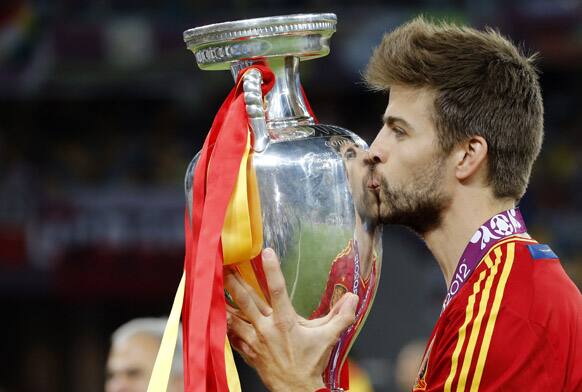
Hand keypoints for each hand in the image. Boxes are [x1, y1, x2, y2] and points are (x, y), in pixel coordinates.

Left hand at [224, 248, 357, 391]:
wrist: (296, 390)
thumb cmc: (311, 362)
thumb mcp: (328, 338)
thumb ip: (341, 316)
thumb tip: (352, 297)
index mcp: (285, 322)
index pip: (278, 290)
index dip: (272, 270)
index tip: (265, 252)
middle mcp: (266, 329)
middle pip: (246, 300)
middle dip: (234, 281)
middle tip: (224, 264)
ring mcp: (254, 340)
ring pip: (233, 316)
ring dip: (223, 300)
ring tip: (212, 284)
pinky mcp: (247, 351)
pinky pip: (230, 335)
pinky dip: (222, 323)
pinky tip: (214, 313)